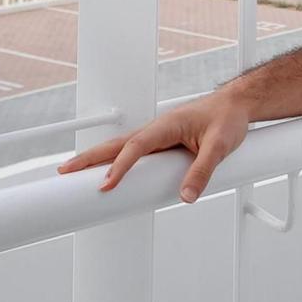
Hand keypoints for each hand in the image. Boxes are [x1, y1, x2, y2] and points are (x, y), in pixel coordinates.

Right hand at [55, 93, 250, 200]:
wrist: (235, 105)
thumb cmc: (227, 118)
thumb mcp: (220, 146)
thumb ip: (203, 171)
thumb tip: (186, 196)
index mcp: (166, 125)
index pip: (136, 147)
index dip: (119, 166)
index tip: (106, 185)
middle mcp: (157, 128)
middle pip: (116, 144)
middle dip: (89, 157)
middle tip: (65, 171)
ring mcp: (157, 134)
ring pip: (121, 147)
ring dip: (98, 158)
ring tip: (75, 172)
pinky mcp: (161, 141)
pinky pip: (132, 151)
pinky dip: (114, 159)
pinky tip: (106, 170)